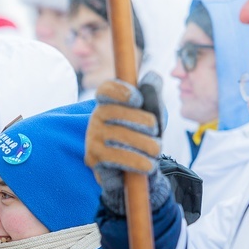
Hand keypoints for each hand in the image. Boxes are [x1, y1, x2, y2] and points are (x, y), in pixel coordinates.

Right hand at [85, 77, 170, 215]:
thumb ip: (152, 94)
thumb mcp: (150, 114)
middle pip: (115, 112)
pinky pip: (115, 157)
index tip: (138, 100)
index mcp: (107, 103)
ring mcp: (92, 138)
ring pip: (118, 135)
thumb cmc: (140, 137)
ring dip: (143, 143)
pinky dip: (135, 161)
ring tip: (156, 150)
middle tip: (155, 130)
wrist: (130, 170)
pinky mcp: (93, 158)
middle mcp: (96, 119)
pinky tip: (148, 165)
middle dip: (141, 120)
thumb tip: (152, 77)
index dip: (120, 91)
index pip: (106, 90)